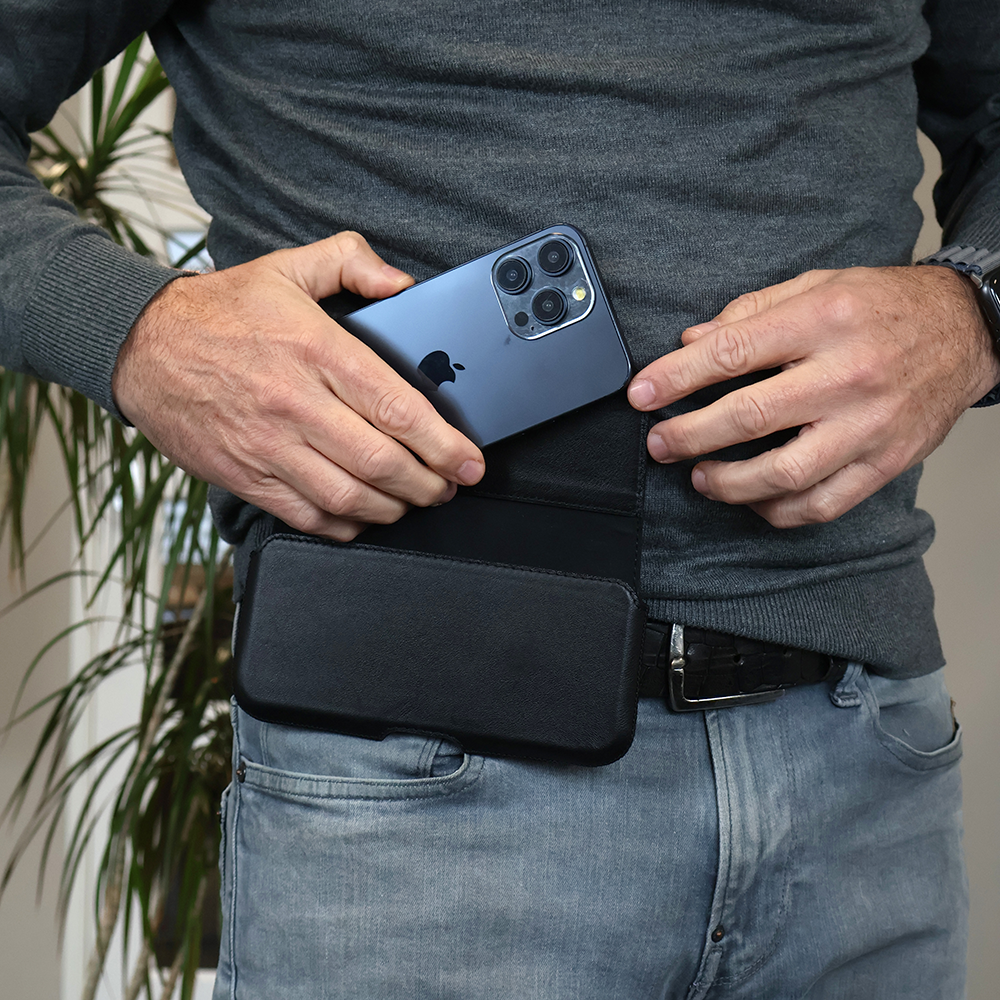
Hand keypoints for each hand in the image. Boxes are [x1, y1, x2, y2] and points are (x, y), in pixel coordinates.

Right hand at [113, 231, 484, 540]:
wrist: (140, 346)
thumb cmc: (219, 311)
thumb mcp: (287, 267)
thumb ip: (350, 261)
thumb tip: (401, 283)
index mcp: (315, 350)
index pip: (396, 408)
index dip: (443, 443)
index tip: (469, 461)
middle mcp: (295, 403)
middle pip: (381, 462)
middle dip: (430, 484)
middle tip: (450, 486)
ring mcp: (268, 445)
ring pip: (348, 497)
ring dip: (393, 508)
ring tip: (415, 501)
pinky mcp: (245, 475)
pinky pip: (305, 516)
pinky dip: (343, 525)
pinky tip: (363, 517)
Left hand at [627, 265, 999, 527]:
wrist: (967, 331)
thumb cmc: (884, 307)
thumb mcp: (817, 286)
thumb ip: (751, 312)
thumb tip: (691, 341)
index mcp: (824, 320)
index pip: (732, 353)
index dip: (675, 377)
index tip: (641, 393)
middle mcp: (848, 374)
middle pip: (749, 416)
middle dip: (688, 435)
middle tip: (659, 443)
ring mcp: (868, 425)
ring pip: (783, 473)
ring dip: (727, 482)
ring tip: (699, 476)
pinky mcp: (884, 463)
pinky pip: (821, 503)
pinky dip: (777, 510)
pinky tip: (752, 499)